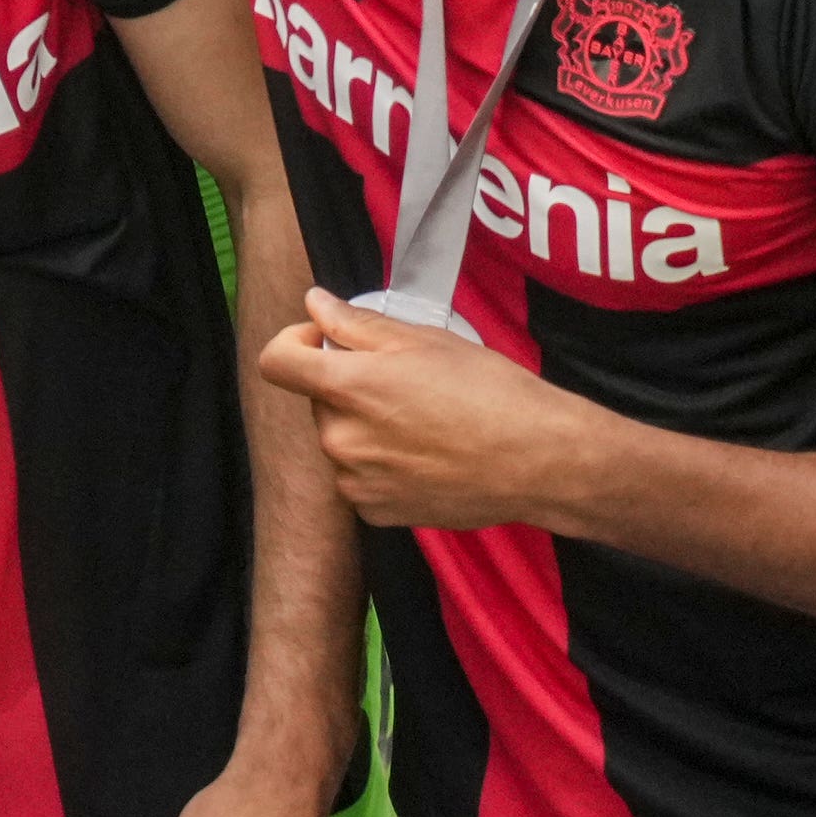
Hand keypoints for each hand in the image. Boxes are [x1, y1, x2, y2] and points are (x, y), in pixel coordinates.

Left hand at [255, 290, 593, 529]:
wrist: (538, 461)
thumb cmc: (491, 394)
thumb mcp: (425, 340)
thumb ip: (357, 323)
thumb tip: (315, 305)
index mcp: (347, 388)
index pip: (276, 361)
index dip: (296, 343)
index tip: (324, 340)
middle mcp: (339, 438)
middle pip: (319, 401)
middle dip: (349, 387)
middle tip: (407, 384)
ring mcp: (354, 480)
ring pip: (342, 440)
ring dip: (367, 427)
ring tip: (425, 422)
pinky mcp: (374, 511)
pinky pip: (361, 478)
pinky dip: (383, 465)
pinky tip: (427, 455)